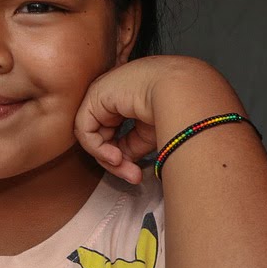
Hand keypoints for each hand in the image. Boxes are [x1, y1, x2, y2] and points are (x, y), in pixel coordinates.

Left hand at [75, 56, 220, 183]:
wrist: (181, 91)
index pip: (114, 132)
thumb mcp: (150, 133)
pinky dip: (98, 149)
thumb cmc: (176, 107)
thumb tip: (120, 161)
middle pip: (102, 136)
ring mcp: (102, 94)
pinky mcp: (94, 97)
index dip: (123, 156)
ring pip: (92, 136)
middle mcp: (112, 95)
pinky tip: (116, 157)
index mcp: (127, 98)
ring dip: (107, 158)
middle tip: (133, 176)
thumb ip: (131, 146)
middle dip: (115, 161)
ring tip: (125, 167)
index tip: (137, 173)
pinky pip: (85, 130)